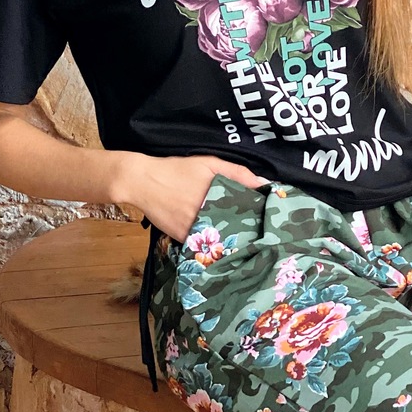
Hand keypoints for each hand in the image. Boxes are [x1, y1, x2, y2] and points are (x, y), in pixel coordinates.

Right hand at [120, 153, 270, 243]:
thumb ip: (238, 173)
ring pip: (219, 243)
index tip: (268, 225)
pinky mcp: (182, 239)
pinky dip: (210, 248)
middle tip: (259, 237)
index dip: (258, 222)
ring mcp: (194, 230)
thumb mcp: (209, 163)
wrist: (142, 181)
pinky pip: (201, 248)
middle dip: (246, 234)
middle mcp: (208, 217)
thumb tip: (265, 184)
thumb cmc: (178, 170)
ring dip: (229, 242)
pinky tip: (218, 247)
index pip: (247, 217)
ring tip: (242, 244)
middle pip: (236, 232)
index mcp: (219, 199)